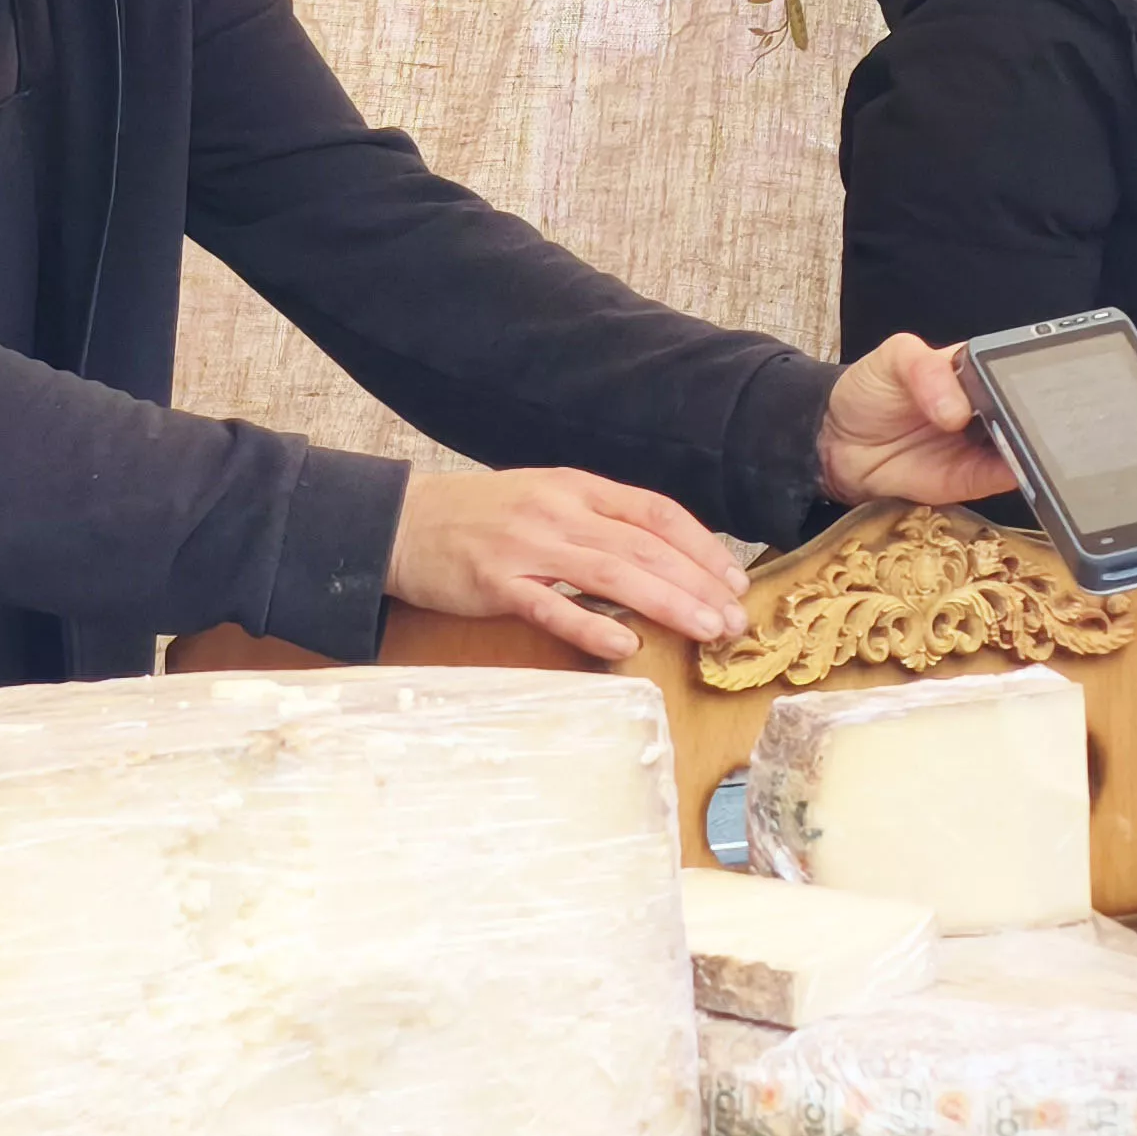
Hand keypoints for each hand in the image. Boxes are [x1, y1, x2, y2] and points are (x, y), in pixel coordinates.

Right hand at [386, 468, 751, 661]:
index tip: (734, 581)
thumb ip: (597, 523)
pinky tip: (627, 649)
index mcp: (576, 486)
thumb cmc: (480, 517)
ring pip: (611, 574)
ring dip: (666, 604)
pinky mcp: (495, 581)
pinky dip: (592, 628)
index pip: (656, 512)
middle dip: (697, 585)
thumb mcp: (545, 500)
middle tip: (734, 621)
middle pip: (644, 547)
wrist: (401, 522)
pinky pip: (551, 606)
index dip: (701, 547)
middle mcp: (558, 510)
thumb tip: (661, 558)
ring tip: (704, 631)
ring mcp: (526, 545)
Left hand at [818, 333, 1018, 508]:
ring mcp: (981, 446)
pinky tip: (1018, 467)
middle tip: (1035, 417)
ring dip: (1031, 448)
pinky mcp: (971, 479)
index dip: (1027, 373)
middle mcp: (987, 408)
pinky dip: (1014, 476)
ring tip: (1032, 442)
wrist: (837, 442)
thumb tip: (959, 410)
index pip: (1012, 368)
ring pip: (1021, 447)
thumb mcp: (894, 359)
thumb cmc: (870, 390)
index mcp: (976, 370)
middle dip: (1035, 415)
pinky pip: (1000, 480)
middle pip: (1025, 411)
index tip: (1033, 381)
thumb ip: (926, 370)